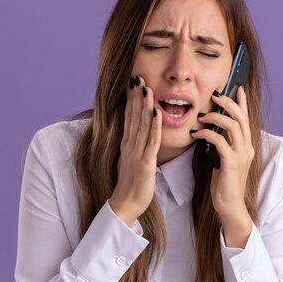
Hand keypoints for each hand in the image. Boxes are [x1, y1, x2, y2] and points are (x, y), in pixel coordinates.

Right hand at [109, 75, 161, 226]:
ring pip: (142, 125)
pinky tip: (157, 113)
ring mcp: (137, 153)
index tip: (134, 82)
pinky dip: (154, 126)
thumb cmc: (131, 184)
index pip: (129, 116)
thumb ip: (133, 145)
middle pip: (133, 116)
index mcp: (127, 144)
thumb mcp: (130, 160)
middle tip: (138, 77)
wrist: (125, 204)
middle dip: (136, 97)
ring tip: (147, 89)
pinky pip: (151, 142)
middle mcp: (130, 145)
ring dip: (144, 106)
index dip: (132, 99)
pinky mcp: (145, 163)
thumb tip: (136, 133)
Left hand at [190, 86, 253, 226]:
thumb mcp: (224, 160)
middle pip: (241, 117)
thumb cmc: (224, 184)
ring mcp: (240, 155)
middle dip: (228, 103)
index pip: (246, 118)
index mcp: (246, 146)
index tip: (237, 87)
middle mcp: (246, 147)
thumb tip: (213, 130)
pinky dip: (207, 133)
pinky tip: (197, 133)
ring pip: (232, 126)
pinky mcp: (231, 162)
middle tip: (214, 96)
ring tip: (202, 115)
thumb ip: (223, 145)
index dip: (242, 102)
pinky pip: (219, 141)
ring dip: (215, 117)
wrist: (230, 206)